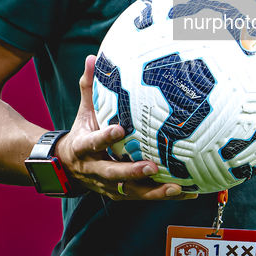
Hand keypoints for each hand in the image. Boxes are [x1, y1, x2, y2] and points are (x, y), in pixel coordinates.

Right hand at [56, 55, 196, 200]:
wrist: (68, 167)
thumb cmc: (83, 132)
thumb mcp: (83, 111)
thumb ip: (89, 87)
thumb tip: (92, 58)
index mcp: (84, 147)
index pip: (93, 143)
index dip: (105, 138)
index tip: (119, 130)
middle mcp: (96, 169)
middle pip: (114, 173)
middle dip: (133, 172)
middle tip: (152, 167)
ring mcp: (109, 185)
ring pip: (131, 191)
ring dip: (154, 191)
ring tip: (177, 187)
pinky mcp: (121, 194)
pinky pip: (143, 197)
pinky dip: (162, 195)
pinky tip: (187, 192)